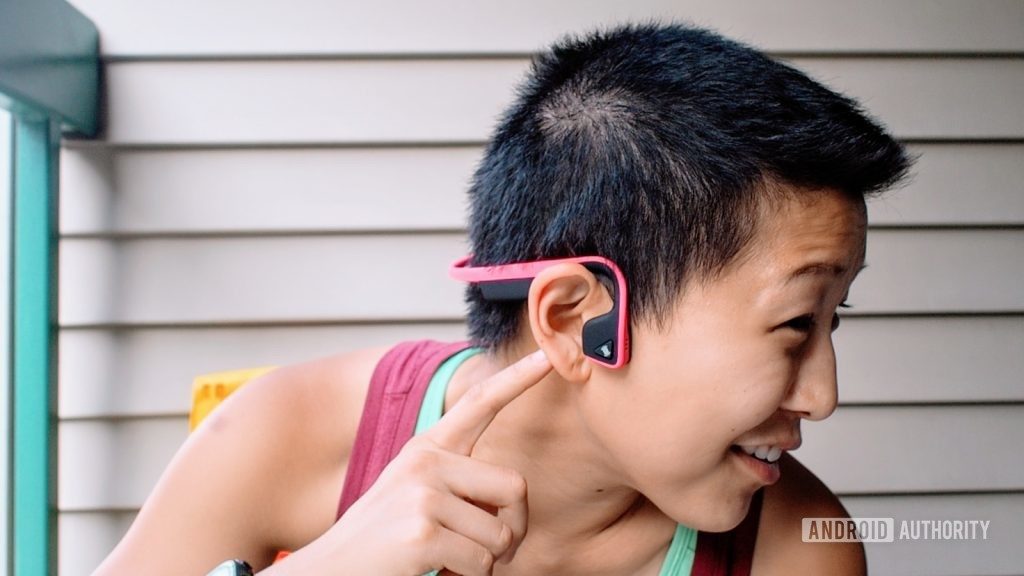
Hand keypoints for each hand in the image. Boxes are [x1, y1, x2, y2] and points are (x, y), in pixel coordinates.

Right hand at [296, 349, 550, 575]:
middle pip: (516, 487)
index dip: (516, 379)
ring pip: (502, 536)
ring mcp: (424, 495)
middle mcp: (427, 462)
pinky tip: (435, 571)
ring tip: (447, 560)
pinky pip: (482, 564)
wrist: (328, 570)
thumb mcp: (415, 494)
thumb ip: (459, 482)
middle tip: (490, 550)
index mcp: (427, 448)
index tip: (547, 357)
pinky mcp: (424, 533)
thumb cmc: (381, 540)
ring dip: (486, 562)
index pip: (479, 403)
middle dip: (514, 528)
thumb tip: (515, 498)